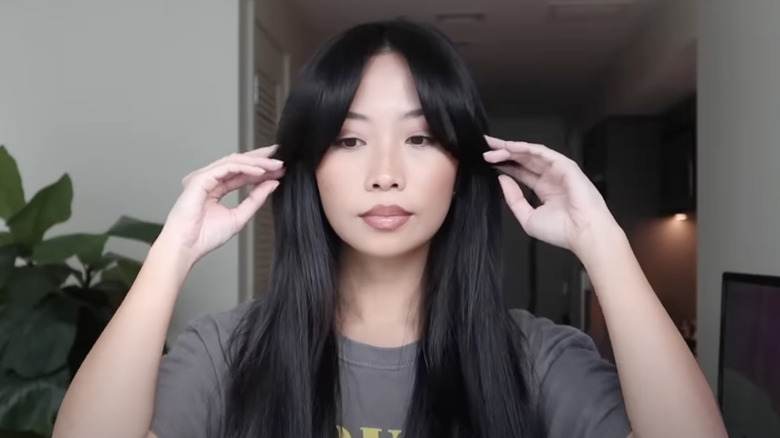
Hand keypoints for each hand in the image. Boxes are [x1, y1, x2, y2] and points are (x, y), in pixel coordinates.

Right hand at [158, 144, 284, 266]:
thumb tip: (273, 184)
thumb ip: (255, 199)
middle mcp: (208, 180)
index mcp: (215, 188)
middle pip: (238, 163)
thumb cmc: (204, 237)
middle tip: (279, 158)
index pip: (241, 173)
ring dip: (256, 162)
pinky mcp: (201, 178)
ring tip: (274, 165)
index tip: (279, 170)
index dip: (261, 170)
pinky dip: (246, 168)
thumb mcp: (239, 217)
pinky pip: (227, 167)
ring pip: (234, 162)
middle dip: (260, 158)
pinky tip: (261, 171)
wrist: (187, 247)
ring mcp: (203, 177)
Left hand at [482, 135, 620, 257]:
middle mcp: (550, 177)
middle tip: (486, 147)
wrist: (583, 234)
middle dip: (504, 152)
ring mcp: (558, 170)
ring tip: (493, 147)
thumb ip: (514, 199)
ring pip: (530, 153)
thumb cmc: (561, 231)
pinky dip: (526, 148)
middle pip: (523, 159)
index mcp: (544, 189)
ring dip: (511, 148)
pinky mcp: (565, 165)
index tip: (487, 160)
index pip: (520, 172)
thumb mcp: (527, 217)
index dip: (504, 164)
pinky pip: (542, 153)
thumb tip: (502, 180)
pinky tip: (511, 147)